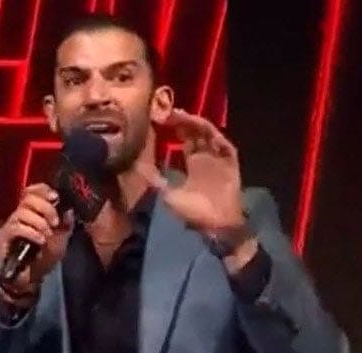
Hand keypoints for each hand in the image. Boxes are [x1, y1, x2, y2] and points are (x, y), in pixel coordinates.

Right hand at [0, 183, 74, 296]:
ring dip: (39, 222)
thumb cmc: (43, 261)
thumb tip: (69, 210)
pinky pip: (15, 228)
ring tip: (47, 235)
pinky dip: (31, 232)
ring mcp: (8, 227)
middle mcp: (18, 216)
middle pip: (27, 198)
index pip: (31, 191)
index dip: (42, 190)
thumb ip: (65, 226)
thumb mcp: (61, 242)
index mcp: (31, 214)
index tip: (55, 197)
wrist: (28, 282)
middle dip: (45, 207)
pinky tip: (40, 240)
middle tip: (55, 222)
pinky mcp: (2, 239)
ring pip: (21, 212)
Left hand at [143, 109, 245, 234]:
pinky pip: (224, 146)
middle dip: (183, 121)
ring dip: (196, 124)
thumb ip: (154, 179)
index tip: (160, 117)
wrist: (216, 225)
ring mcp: (219, 159)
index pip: (184, 139)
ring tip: (181, 116)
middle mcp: (206, 157)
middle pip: (196, 132)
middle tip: (168, 111)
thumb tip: (136, 166)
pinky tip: (202, 128)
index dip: (175, 127)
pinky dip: (214, 137)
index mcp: (193, 163)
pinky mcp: (231, 164)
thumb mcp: (166, 194)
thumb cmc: (192, 213)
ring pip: (208, 134)